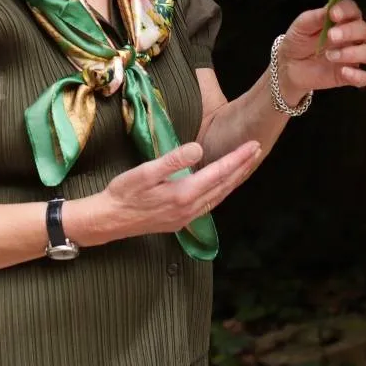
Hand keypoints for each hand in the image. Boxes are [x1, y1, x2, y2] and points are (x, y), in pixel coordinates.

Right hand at [67, 140, 261, 246]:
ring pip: (219, 196)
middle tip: (257, 148)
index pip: (219, 173)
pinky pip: (210, 204)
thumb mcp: (145, 172)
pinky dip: (222, 191)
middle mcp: (190, 208)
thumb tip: (199, 149)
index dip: (237, 158)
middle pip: (224, 185)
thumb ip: (173, 160)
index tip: (252, 144)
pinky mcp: (181, 221)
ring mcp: (187, 217)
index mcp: (184, 194)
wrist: (109, 220)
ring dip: (234, 179)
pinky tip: (222, 185)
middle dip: (242, 167)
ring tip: (246, 164)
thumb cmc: (123, 192)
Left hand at [276, 0, 365, 101]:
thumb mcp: (301, 26)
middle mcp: (351, 38)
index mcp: (341, 21)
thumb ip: (316, 17)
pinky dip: (357, 75)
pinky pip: (364, 77)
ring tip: (330, 55)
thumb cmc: (298, 41)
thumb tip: (329, 9)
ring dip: (353, 53)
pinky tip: (343, 72)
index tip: (333, 14)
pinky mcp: (349, 75)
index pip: (353, 10)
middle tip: (331, 36)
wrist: (289, 66)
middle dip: (350, 31)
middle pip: (364, 30)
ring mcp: (352, 57)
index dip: (346, 10)